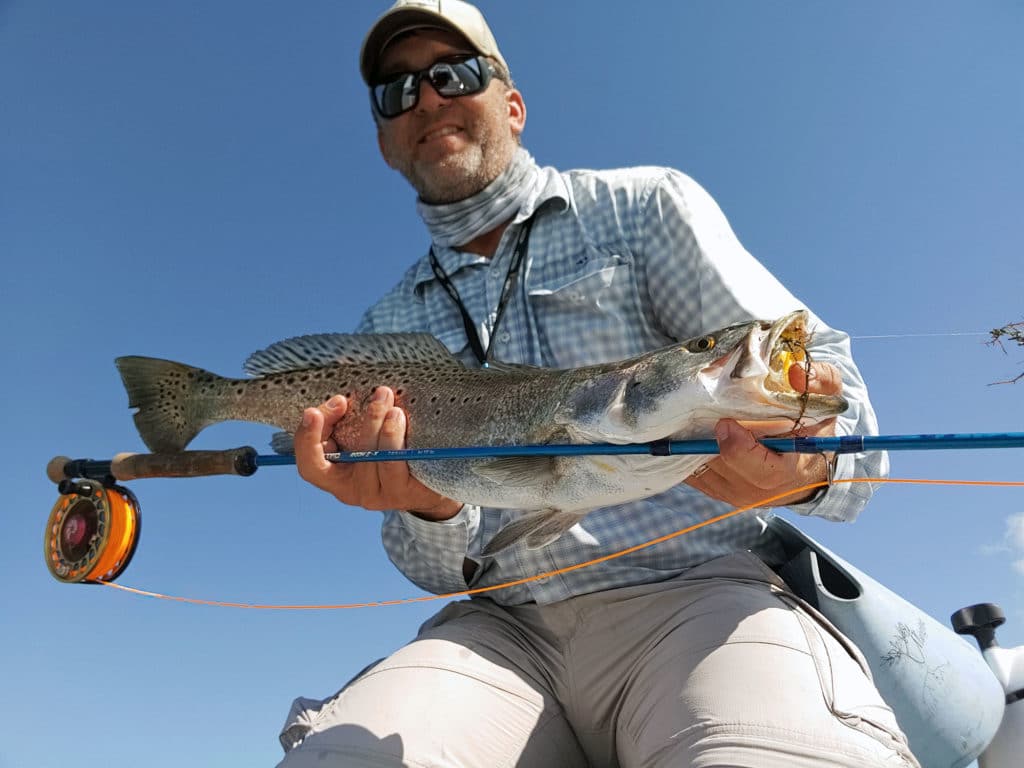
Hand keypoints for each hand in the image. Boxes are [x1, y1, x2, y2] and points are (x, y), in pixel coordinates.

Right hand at [293, 386, 462, 520]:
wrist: (435, 480)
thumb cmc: (394, 449)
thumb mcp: (367, 434)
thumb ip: (350, 415)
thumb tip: (342, 380)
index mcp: (337, 477)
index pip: (310, 464)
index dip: (306, 439)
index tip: (313, 411)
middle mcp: (355, 491)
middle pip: (344, 458)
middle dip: (355, 421)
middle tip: (375, 393)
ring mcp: (381, 495)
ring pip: (375, 461)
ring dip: (379, 427)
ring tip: (389, 402)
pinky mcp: (406, 494)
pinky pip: (398, 467)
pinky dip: (397, 439)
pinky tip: (400, 418)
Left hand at [685, 362, 840, 506]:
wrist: (806, 467)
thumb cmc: (813, 431)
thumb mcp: (826, 403)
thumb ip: (820, 382)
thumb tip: (797, 372)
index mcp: (789, 470)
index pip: (759, 468)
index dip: (738, 446)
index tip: (725, 422)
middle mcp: (760, 490)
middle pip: (723, 468)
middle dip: (708, 441)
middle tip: (698, 414)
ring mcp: (737, 495)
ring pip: (703, 472)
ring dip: (694, 445)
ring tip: (692, 420)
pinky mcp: (719, 492)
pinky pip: (693, 476)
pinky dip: (688, 454)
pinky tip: (689, 433)